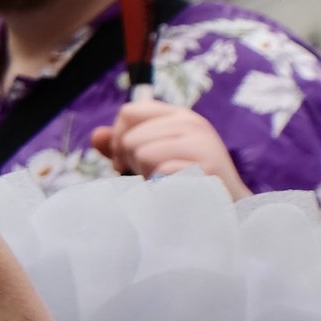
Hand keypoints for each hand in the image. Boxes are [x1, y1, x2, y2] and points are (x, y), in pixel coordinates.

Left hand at [90, 94, 248, 199]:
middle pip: (130, 137)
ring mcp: (201, 143)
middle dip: (131, 162)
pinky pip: (160, 171)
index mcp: (178, 116)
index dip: (118, 138)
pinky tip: (175, 189)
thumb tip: (96, 135)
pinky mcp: (205, 167)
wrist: (224, 208)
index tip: (126, 160)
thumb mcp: (149, 158)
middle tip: (150, 176)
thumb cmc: (181, 182)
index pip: (129, 112)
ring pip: (142, 152)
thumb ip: (122, 147)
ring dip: (146, 175)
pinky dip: (160, 186)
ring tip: (165, 181)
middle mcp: (192, 123)